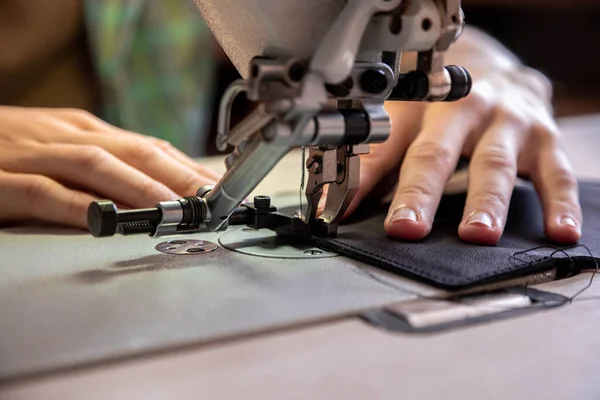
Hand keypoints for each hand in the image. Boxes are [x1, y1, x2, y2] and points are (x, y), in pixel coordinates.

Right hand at [0, 106, 219, 228]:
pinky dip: (77, 207)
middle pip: (135, 153)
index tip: (219, 190)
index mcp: (84, 130)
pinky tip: (103, 221)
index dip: (187, 168)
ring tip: (175, 208)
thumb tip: (155, 186)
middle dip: (179, 177)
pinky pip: (44, 194)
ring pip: (98, 167)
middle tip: (213, 201)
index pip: (149, 147)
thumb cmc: (8, 150)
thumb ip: (106, 164)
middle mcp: (65, 137)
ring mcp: (33, 157)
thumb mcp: (64, 148)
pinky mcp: (0, 181)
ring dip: (140, 188)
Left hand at [347, 69, 580, 244]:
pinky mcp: (545, 138)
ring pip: (495, 163)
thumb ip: (373, 165)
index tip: (350, 215)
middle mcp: (464, 110)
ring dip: (487, 201)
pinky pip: (557, 172)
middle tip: (409, 228)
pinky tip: (560, 231)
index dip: (369, 181)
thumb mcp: (403, 122)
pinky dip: (560, 202)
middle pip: (440, 153)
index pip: (390, 148)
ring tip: (478, 234)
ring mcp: (507, 123)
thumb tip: (336, 205)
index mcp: (421, 108)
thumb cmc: (442, 103)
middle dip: (424, 192)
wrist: (496, 68)